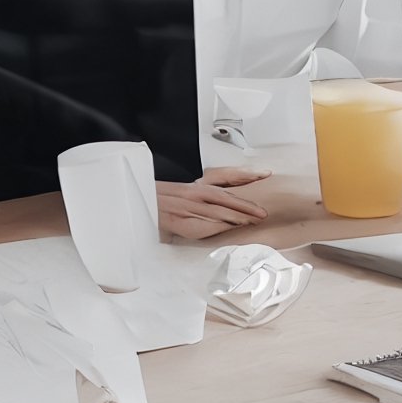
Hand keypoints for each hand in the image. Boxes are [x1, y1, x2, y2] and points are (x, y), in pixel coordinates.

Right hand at [156, 167, 271, 240]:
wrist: (138, 205)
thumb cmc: (158, 203)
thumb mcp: (182, 195)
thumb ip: (202, 198)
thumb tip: (227, 205)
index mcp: (195, 186)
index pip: (224, 176)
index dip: (245, 174)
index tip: (263, 174)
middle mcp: (192, 193)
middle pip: (225, 196)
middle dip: (246, 204)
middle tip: (262, 212)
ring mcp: (187, 207)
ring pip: (217, 211)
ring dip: (237, 216)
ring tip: (253, 221)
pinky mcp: (180, 222)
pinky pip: (203, 224)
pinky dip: (219, 226)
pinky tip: (230, 228)